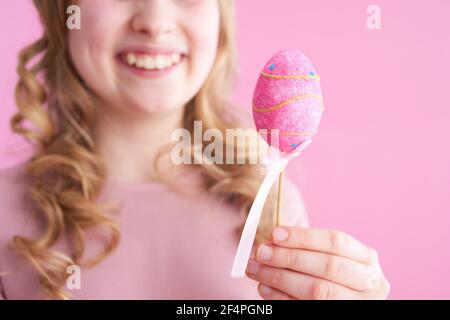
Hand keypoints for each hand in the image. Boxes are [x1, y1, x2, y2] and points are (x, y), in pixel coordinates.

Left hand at [246, 226, 389, 299]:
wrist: (342, 298)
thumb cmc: (330, 273)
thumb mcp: (327, 256)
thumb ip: (305, 248)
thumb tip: (270, 241)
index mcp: (367, 258)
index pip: (336, 241)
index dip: (304, 237)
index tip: (275, 233)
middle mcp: (370, 283)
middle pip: (328, 266)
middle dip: (290, 257)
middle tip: (261, 252)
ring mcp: (358, 304)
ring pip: (318, 291)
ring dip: (280, 278)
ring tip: (255, 269)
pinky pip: (306, 307)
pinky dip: (282, 297)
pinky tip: (264, 287)